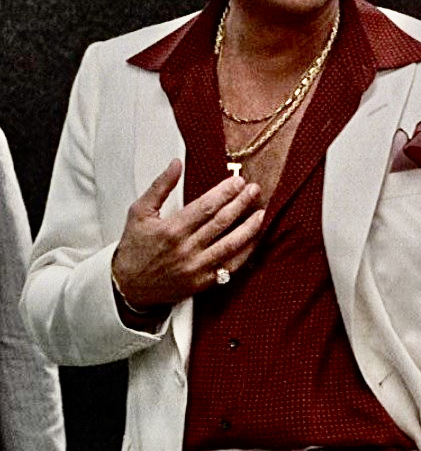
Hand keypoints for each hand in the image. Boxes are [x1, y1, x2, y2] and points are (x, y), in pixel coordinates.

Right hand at [111, 159, 263, 310]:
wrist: (128, 287)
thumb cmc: (134, 247)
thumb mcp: (140, 212)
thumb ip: (160, 186)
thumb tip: (176, 163)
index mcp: (172, 229)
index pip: (206, 206)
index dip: (226, 193)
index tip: (238, 181)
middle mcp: (186, 249)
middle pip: (222, 222)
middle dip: (242, 203)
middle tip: (254, 190)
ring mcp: (196, 267)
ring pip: (230, 245)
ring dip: (249, 227)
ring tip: (261, 212)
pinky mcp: (202, 283)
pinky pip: (229, 267)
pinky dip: (245, 253)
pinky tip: (254, 240)